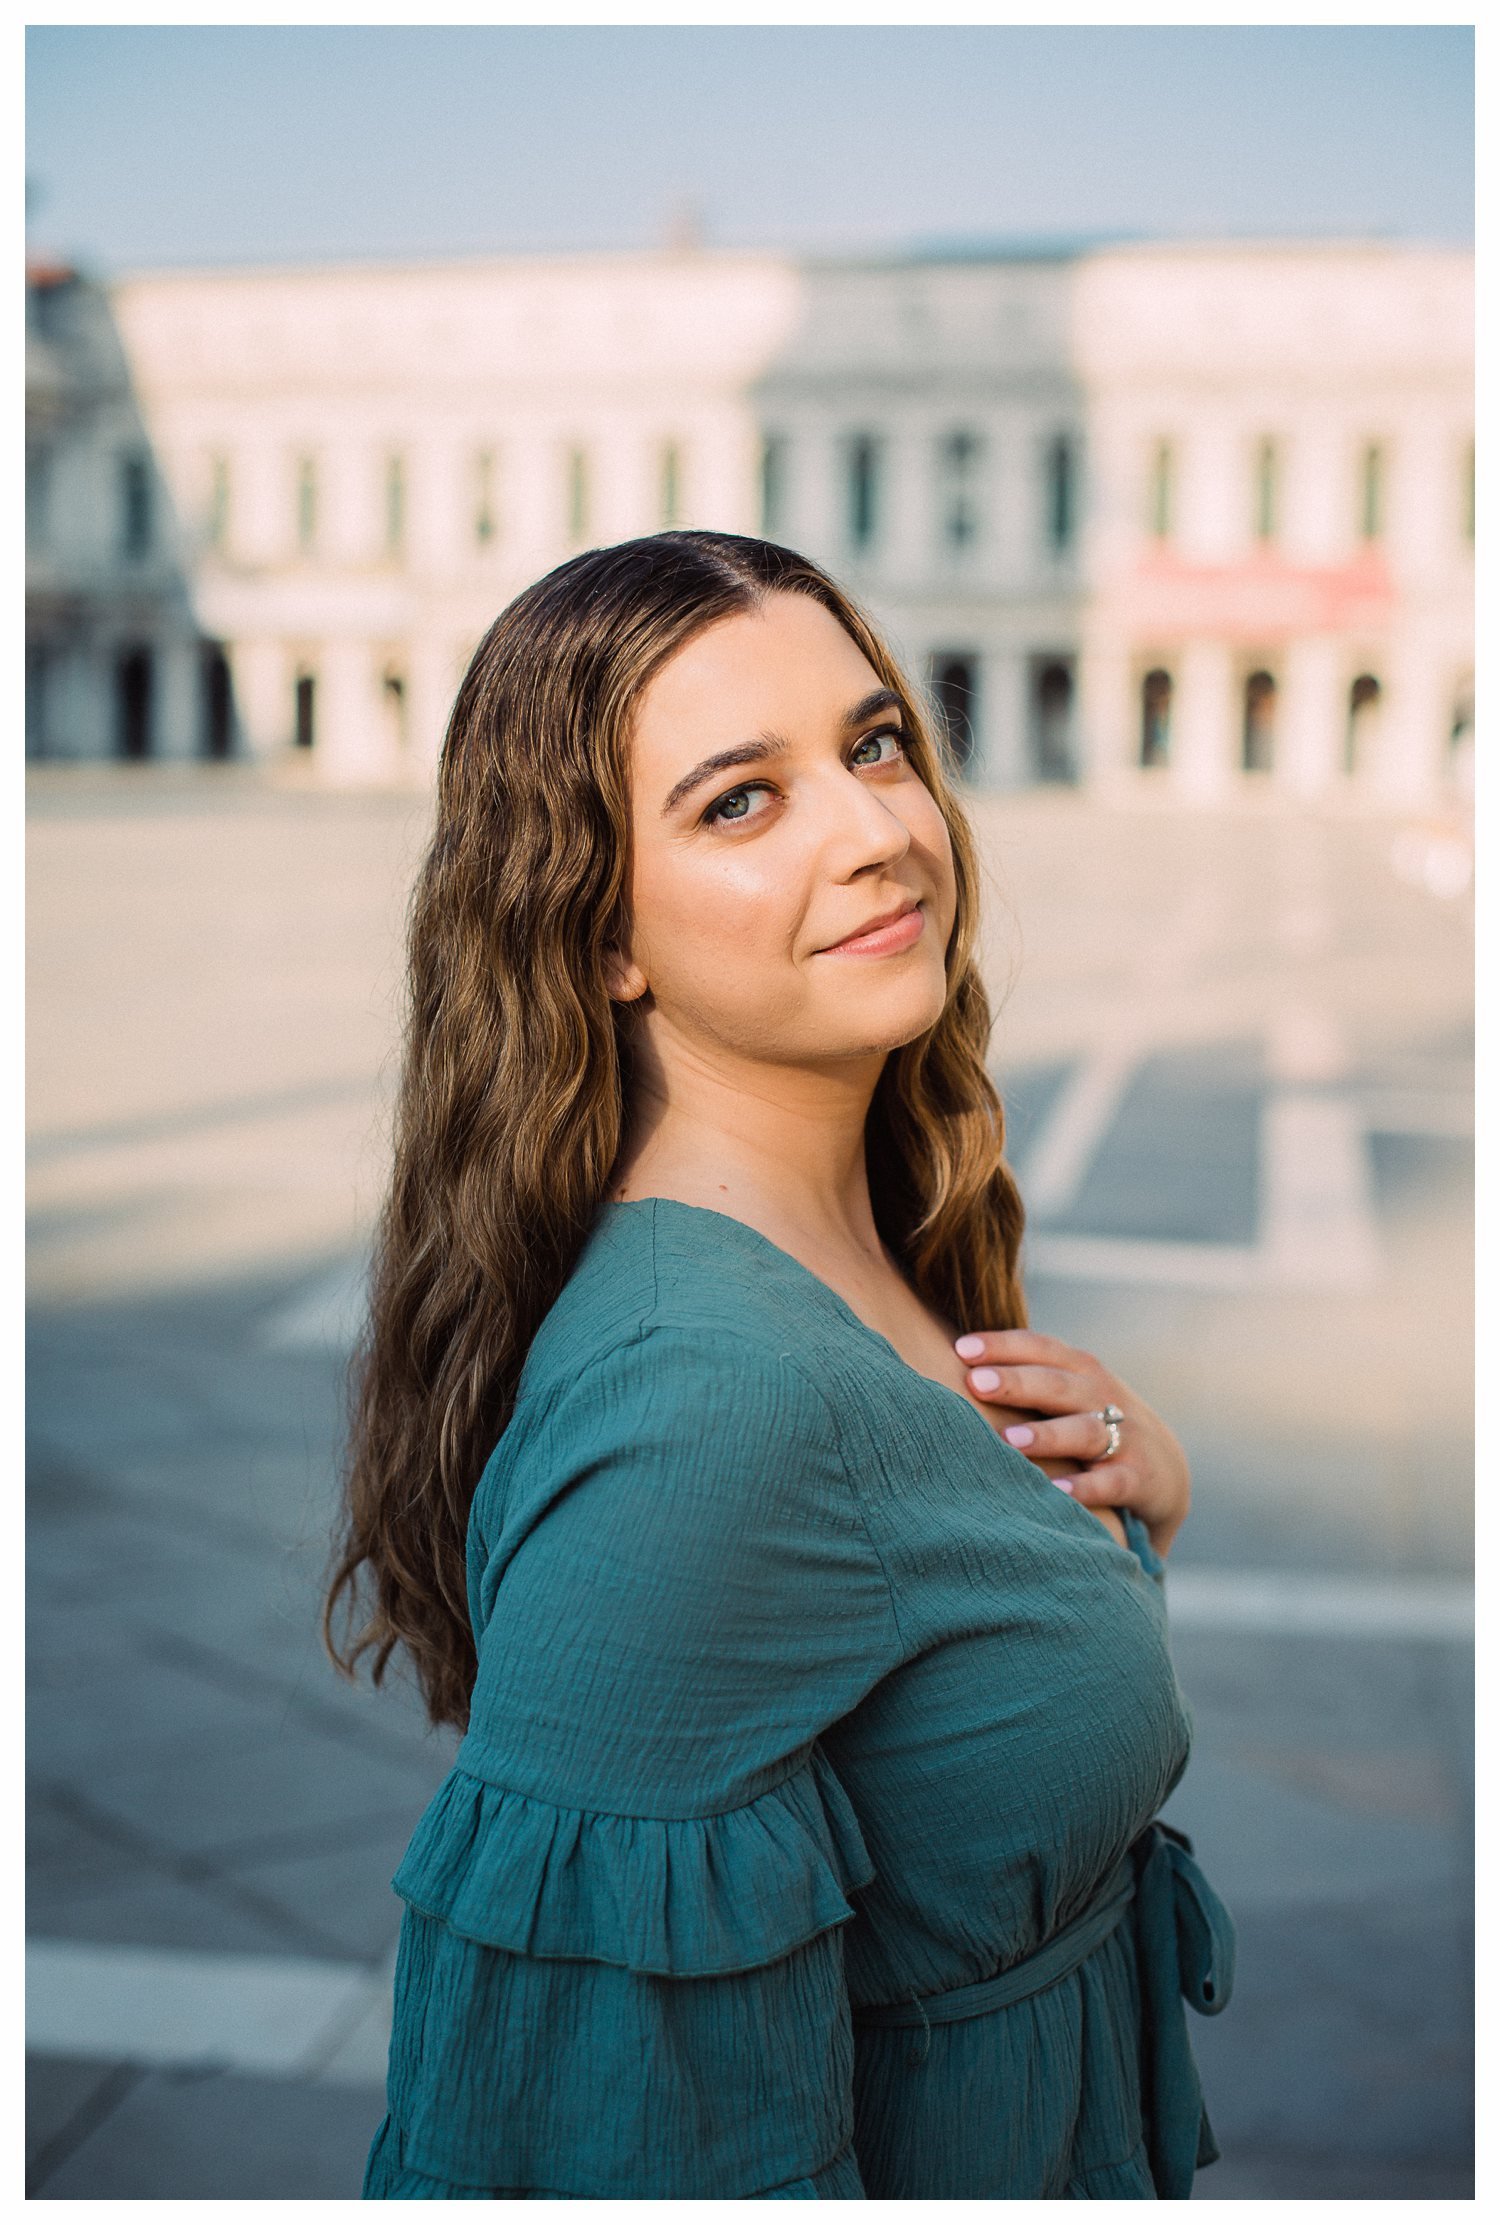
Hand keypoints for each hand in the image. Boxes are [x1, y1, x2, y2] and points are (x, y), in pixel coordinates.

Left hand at [951, 1329, 1190, 1559]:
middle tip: (976, 1383)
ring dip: (1047, 1435)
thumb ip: (1024, 1376)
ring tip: (1009, 1441)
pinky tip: (1056, 1494)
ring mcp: (1124, 1437)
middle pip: (1058, 1384)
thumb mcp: (1068, 1391)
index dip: (1003, 1345)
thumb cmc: (1091, 1420)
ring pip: (1084, 1431)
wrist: (1165, 1468)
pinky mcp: (1137, 1479)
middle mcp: (1101, 1397)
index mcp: (1080, 1370)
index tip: (962, 1349)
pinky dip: (1086, 1489)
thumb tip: (949, 1361)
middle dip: (1017, 1382)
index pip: (1041, 1348)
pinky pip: (1111, 1483)